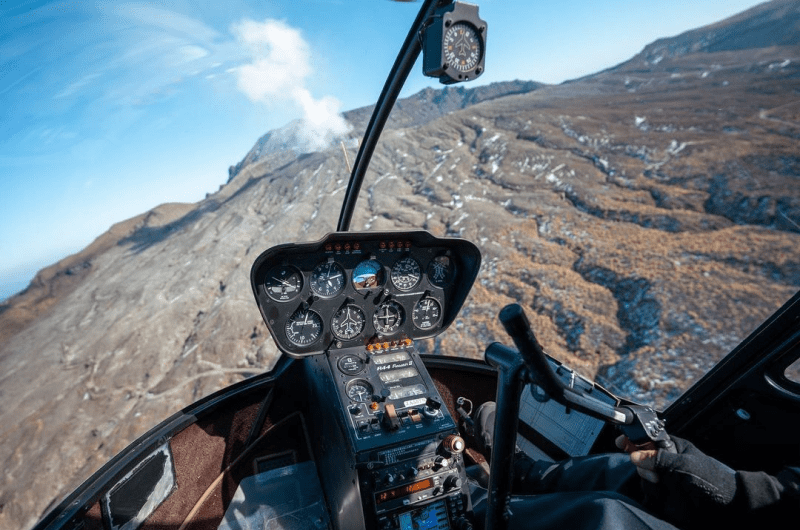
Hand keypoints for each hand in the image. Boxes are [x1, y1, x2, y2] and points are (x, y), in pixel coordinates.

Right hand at [616, 434, 737, 525]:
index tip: (621, 443)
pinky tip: (663, 494)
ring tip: (661, 484)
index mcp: (673, 447)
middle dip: (642, 464)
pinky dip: (652, 493)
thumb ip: (660, 458)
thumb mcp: (685, 465)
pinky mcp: (664, 496)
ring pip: (642, 476)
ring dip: (648, 480)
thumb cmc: (713, 481)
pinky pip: (648, 492)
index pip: (648, 438)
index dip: (634, 439)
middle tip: (653, 472)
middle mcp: (666, 462)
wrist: (728, 508)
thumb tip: (635, 455)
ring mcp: (665, 479)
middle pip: (640, 458)